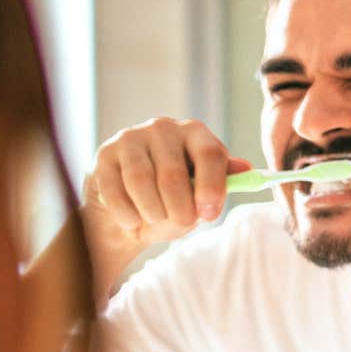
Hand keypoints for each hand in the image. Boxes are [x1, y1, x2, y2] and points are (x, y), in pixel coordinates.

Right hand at [81, 118, 248, 295]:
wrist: (130, 211)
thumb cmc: (175, 200)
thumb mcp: (203, 193)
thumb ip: (222, 184)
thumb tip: (245, 169)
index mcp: (196, 134)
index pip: (210, 154)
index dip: (212, 187)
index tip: (209, 215)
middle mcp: (163, 128)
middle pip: (174, 174)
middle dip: (179, 209)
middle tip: (182, 223)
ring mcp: (131, 137)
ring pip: (142, 181)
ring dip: (152, 212)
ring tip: (156, 220)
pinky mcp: (104, 154)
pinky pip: (115, 190)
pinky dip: (126, 214)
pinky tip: (132, 221)